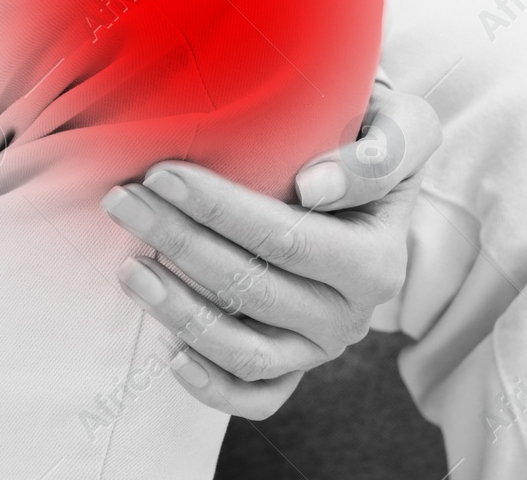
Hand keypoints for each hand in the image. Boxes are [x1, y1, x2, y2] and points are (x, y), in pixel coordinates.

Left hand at [100, 84, 441, 418]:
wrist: (370, 180)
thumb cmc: (372, 143)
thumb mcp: (402, 128)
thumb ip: (381, 152)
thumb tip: (315, 188)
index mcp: (376, 261)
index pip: (286, 239)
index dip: (219, 209)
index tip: (162, 174)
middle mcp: (351, 316)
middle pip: (251, 288)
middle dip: (177, 242)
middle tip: (124, 200)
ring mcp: (320, 348)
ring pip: (244, 352)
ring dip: (178, 311)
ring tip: (129, 267)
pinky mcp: (296, 368)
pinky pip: (255, 397)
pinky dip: (209, 384)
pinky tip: (166, 346)